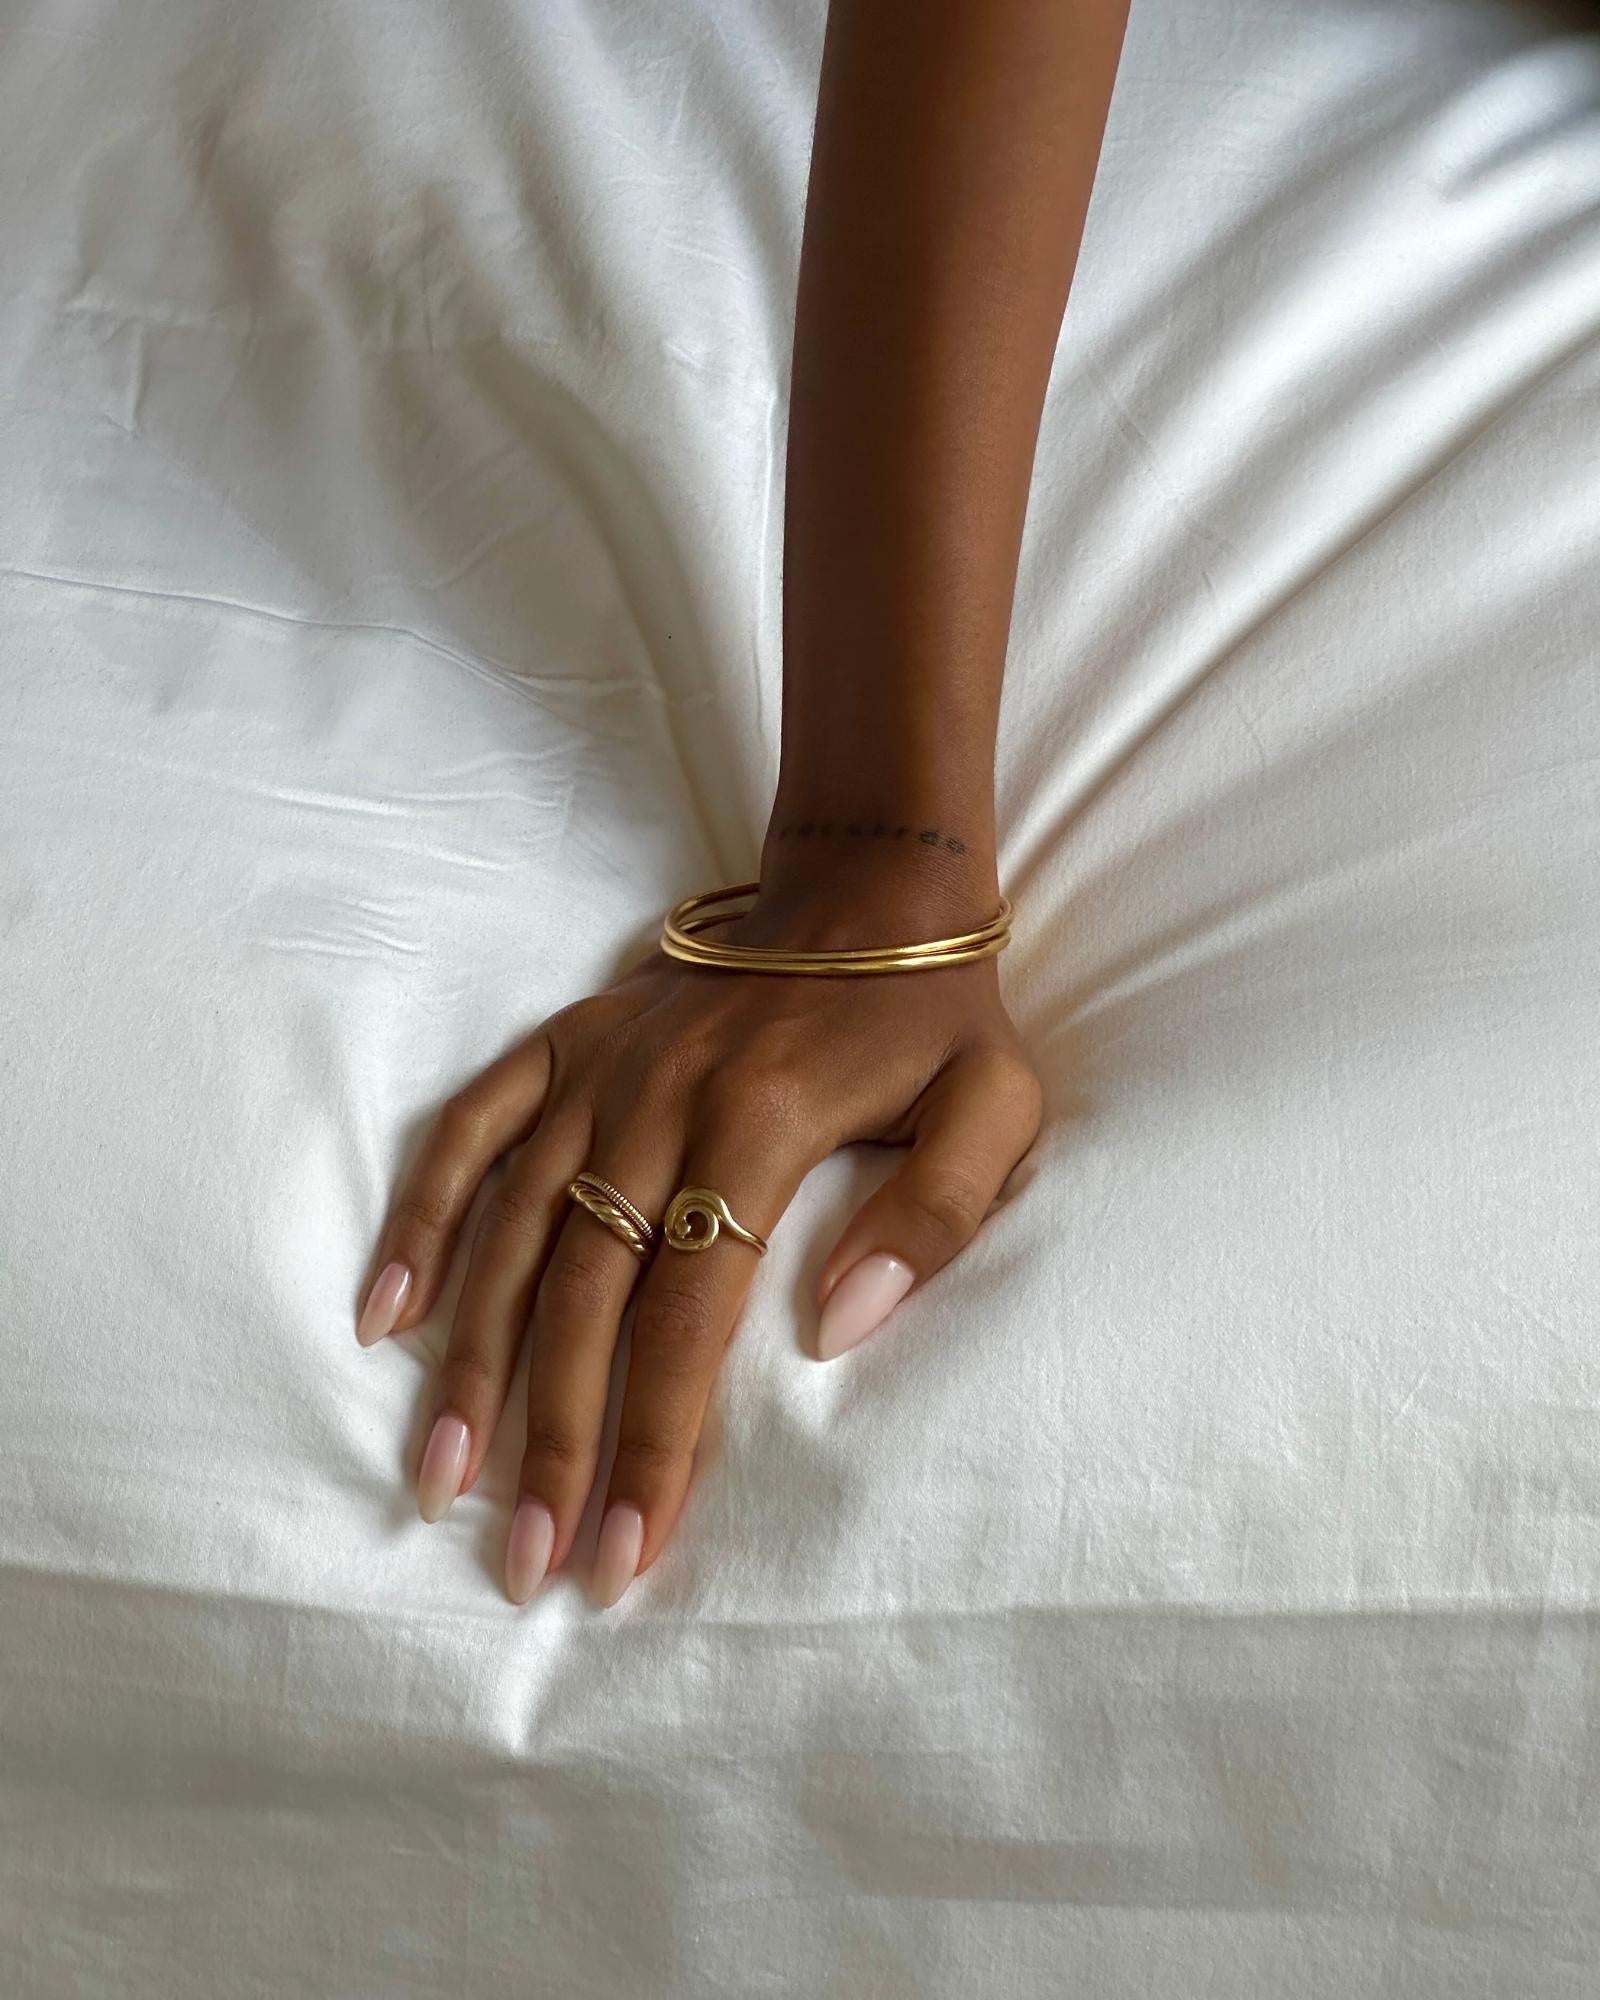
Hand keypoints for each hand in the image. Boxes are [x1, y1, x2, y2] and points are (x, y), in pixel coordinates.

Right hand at [354, 873, 1041, 1608]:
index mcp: (761, 1125)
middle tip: (528, 1561)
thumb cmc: (934, 1020)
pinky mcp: (566, 1047)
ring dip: (471, 1363)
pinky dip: (419, 1217)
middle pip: (587, 1298)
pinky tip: (383, 1315)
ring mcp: (599, 1074)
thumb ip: (936, 1216)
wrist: (865, 893)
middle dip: (554, 1439)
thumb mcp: (994, 1107)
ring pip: (511, 1233)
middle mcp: (659, 1102)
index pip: (688, 1316)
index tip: (627, 1552)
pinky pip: (470, 1130)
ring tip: (436, 1480)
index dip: (652, 1439)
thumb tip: (841, 1330)